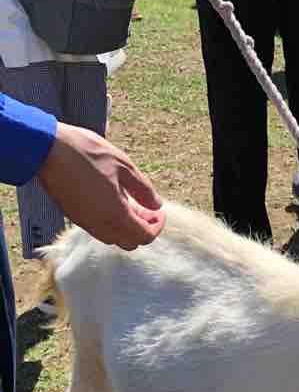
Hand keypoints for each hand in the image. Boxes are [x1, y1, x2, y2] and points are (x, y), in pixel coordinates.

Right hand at [38, 123, 163, 249]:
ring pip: (114, 238)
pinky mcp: (74, 216)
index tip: (159, 212)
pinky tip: (112, 201)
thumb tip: (157, 205)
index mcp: (116, 216)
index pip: (145, 236)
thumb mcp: (124, 166)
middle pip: (130, 242)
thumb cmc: (85, 153)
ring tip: (131, 204)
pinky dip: (111, 223)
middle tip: (147, 209)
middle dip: (143, 229)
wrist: (46, 149)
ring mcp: (85, 223)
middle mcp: (101, 226)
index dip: (157, 226)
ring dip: (127, 227)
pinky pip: (99, 229)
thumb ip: (144, 190)